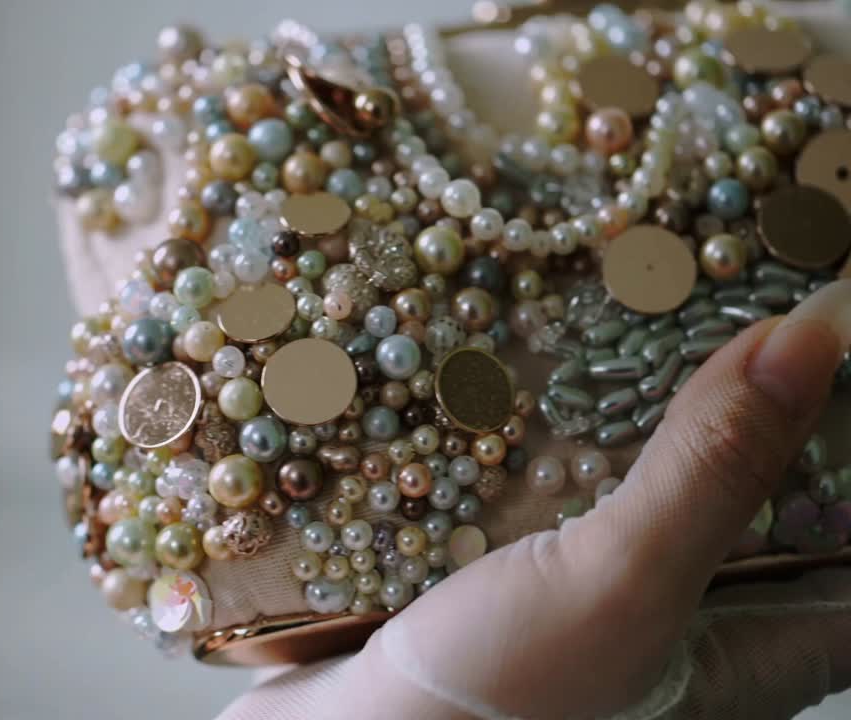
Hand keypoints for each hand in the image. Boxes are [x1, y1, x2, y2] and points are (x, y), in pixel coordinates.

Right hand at [218, 279, 850, 719]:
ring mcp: (633, 597)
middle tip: (757, 310)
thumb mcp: (618, 582)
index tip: (835, 344)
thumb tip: (814, 336)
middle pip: (788, 498)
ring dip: (686, 409)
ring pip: (693, 481)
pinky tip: (584, 372)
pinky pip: (610, 483)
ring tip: (678, 317)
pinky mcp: (561, 569)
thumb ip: (715, 470)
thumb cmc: (495, 695)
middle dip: (775, 409)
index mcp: (769, 649)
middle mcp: (713, 624)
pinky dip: (608, 428)